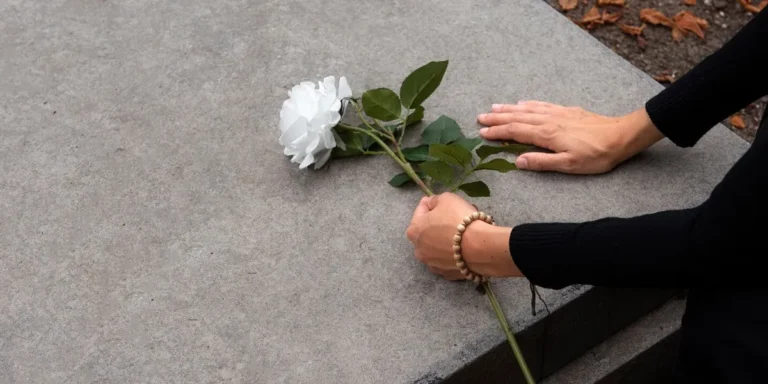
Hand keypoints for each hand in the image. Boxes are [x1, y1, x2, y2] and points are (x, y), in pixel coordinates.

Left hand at [406, 193, 520, 279]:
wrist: (479, 247)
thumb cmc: (459, 219)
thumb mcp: (446, 199)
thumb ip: (435, 200)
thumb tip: (432, 204)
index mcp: (414, 231)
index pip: (420, 211)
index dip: (430, 204)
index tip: (439, 201)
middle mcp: (419, 250)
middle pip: (428, 231)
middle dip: (439, 223)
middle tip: (454, 216)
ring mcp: (432, 264)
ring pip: (437, 247)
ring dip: (445, 239)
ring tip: (462, 232)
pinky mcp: (446, 274)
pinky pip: (448, 260)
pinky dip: (453, 253)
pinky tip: (464, 247)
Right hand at [477, 101, 663, 173]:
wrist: (621, 136)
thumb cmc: (597, 155)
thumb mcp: (569, 165)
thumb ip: (542, 162)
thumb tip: (517, 161)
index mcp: (547, 134)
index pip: (515, 132)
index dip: (497, 132)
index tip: (481, 132)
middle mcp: (548, 120)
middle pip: (517, 117)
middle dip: (497, 118)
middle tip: (480, 118)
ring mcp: (557, 113)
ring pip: (527, 109)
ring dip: (509, 109)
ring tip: (494, 108)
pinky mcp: (567, 111)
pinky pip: (542, 105)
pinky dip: (528, 104)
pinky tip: (522, 103)